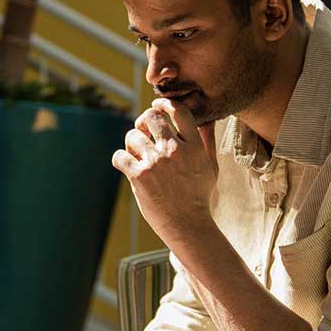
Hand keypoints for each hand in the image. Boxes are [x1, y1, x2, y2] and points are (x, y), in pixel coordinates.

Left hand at [112, 98, 218, 246]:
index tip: (157, 105)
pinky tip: (126, 165)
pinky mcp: (139, 176)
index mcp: (193, 146)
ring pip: (133, 136)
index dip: (165, 104)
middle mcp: (174, 151)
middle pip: (152, 117)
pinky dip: (120, 159)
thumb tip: (207, 119)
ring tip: (136, 154)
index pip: (178, 111)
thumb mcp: (211, 167)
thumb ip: (207, 141)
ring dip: (132, 143)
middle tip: (143, 131)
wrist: (188, 226)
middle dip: (144, 121)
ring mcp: (156, 163)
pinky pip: (119, 156)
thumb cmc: (200, 197)